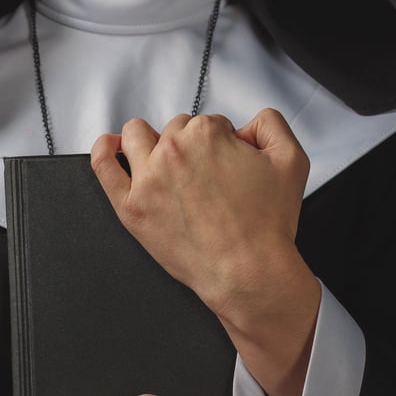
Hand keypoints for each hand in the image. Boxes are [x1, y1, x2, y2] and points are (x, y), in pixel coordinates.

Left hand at [90, 109, 309, 318]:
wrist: (248, 272)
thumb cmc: (266, 226)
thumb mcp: (291, 161)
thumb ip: (270, 124)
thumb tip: (246, 124)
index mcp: (206, 135)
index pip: (207, 123)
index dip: (221, 144)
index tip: (227, 167)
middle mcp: (173, 151)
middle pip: (174, 129)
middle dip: (190, 147)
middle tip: (206, 179)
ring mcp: (147, 179)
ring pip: (137, 136)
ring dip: (151, 141)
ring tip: (166, 164)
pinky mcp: (131, 207)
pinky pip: (104, 166)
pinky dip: (104, 150)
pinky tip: (111, 148)